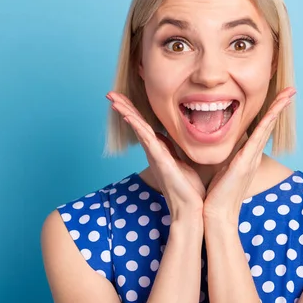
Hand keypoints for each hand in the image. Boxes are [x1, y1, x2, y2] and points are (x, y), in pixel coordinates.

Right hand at [107, 92, 205, 221]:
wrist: (192, 208)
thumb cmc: (190, 189)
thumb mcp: (186, 162)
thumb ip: (181, 149)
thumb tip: (183, 138)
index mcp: (160, 150)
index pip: (145, 126)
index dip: (134, 112)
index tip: (124, 98)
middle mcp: (154, 151)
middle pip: (137, 124)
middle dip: (124, 108)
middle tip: (110, 94)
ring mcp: (155, 155)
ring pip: (138, 128)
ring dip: (126, 113)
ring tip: (113, 100)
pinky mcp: (160, 160)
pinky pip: (147, 140)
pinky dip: (137, 127)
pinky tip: (129, 117)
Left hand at [202, 87, 295, 224]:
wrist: (216, 215)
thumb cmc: (215, 195)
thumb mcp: (220, 170)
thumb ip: (223, 158)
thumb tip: (216, 147)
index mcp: (246, 156)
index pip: (260, 130)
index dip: (269, 113)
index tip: (276, 98)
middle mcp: (252, 155)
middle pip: (268, 125)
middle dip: (279, 106)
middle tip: (290, 90)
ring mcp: (251, 158)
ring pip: (267, 127)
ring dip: (278, 109)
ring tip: (288, 93)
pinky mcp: (246, 162)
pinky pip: (259, 137)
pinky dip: (268, 122)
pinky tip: (274, 111)